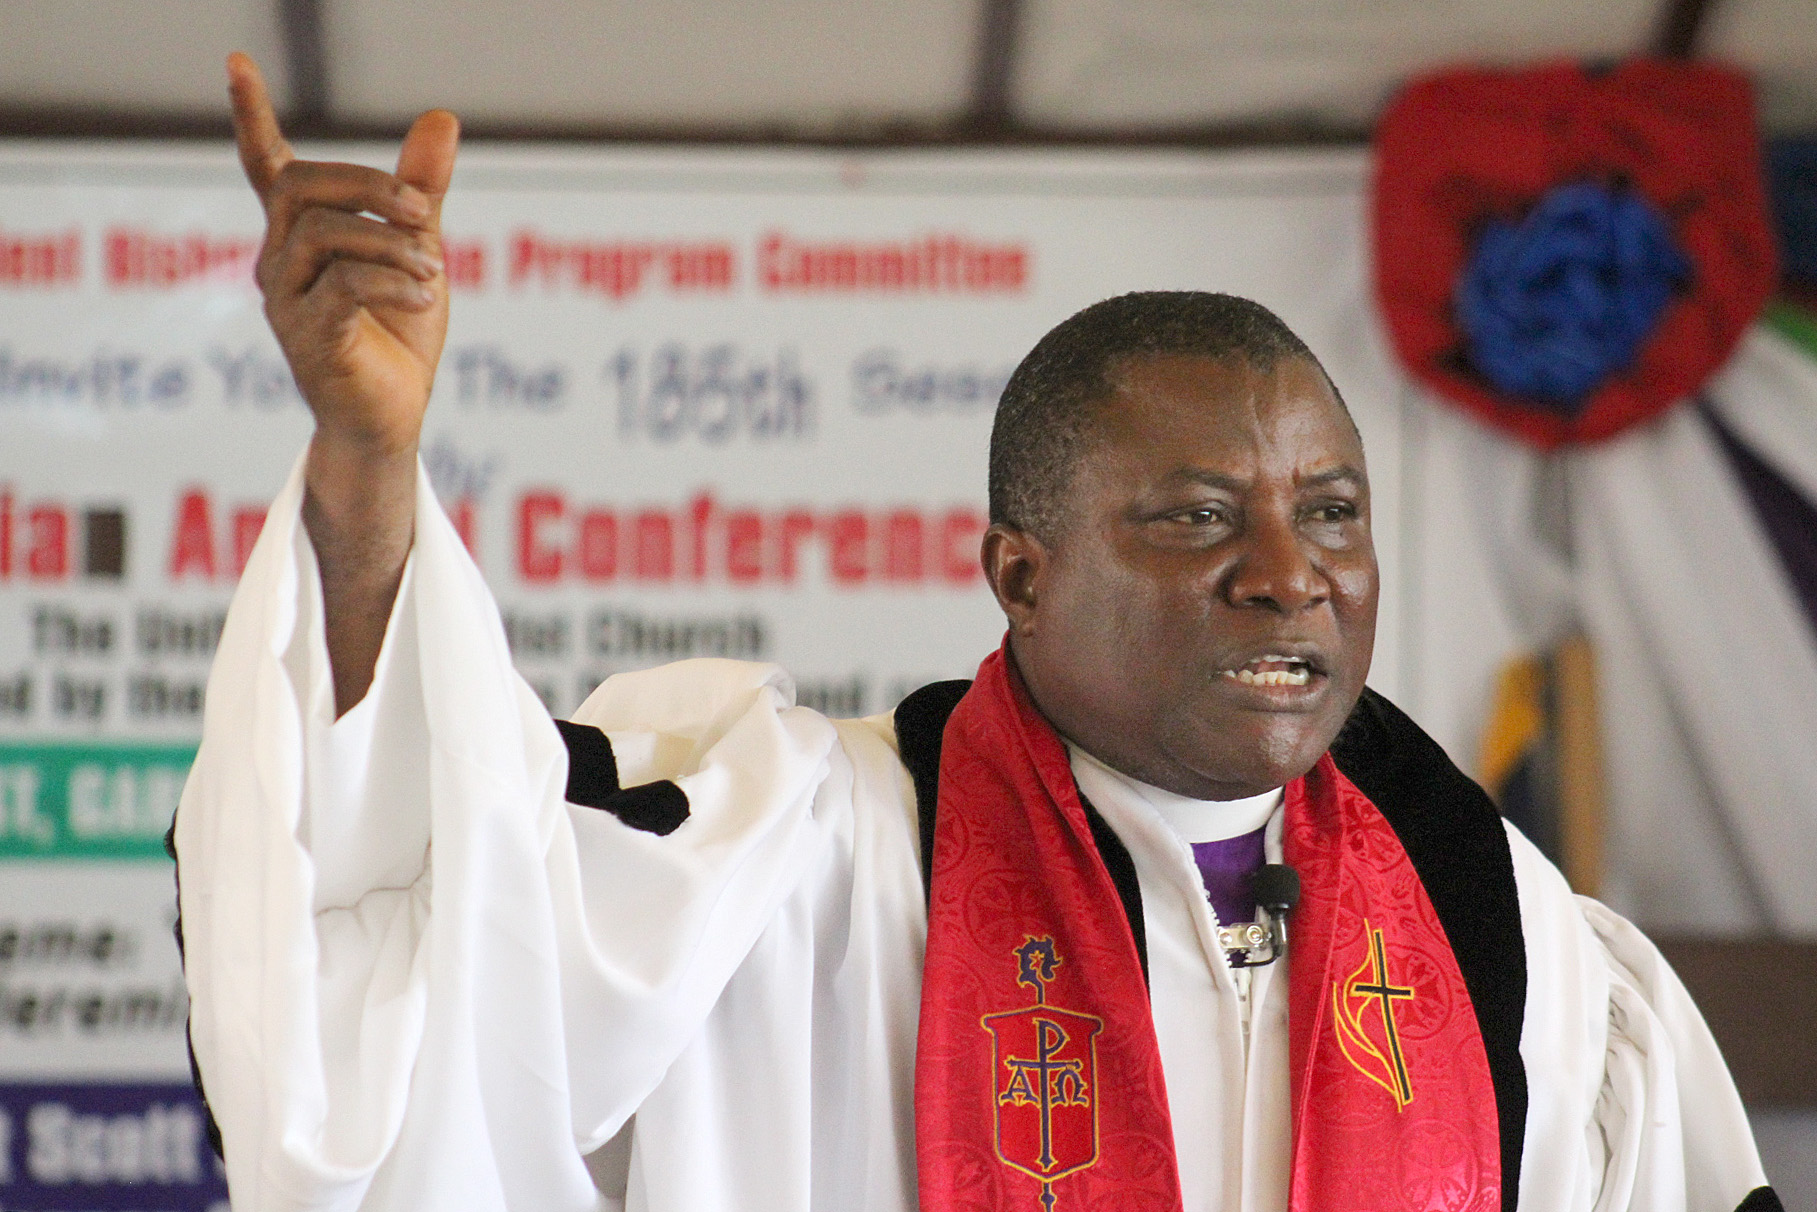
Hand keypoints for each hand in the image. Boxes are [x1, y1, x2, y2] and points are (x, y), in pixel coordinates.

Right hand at [229, 51, 459, 456]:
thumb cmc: (396, 338)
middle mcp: (279, 262)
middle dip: (369, 185)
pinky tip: (425, 297)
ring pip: (323, 235)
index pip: (266, 166)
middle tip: (424, 213)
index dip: (251, 115)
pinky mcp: (308, 337)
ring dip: (390, 244)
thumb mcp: (417, 253)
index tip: (236, 61)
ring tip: (434, 272)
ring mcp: (286, 300)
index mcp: (300, 237)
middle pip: (301, 187)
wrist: (388, 421)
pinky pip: (343, 286)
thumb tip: (442, 118)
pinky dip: (392, 283)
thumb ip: (422, 191)